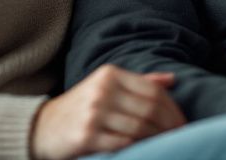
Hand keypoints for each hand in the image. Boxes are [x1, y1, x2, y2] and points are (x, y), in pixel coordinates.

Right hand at [30, 65, 186, 159]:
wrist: (42, 127)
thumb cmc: (82, 108)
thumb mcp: (106, 87)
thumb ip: (139, 83)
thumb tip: (171, 80)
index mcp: (110, 74)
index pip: (153, 90)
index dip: (173, 109)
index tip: (183, 123)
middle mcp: (102, 90)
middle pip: (149, 109)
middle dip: (170, 126)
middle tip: (181, 137)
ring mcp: (93, 113)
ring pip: (139, 127)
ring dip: (157, 139)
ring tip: (166, 145)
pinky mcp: (86, 136)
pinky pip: (123, 143)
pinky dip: (138, 148)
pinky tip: (145, 151)